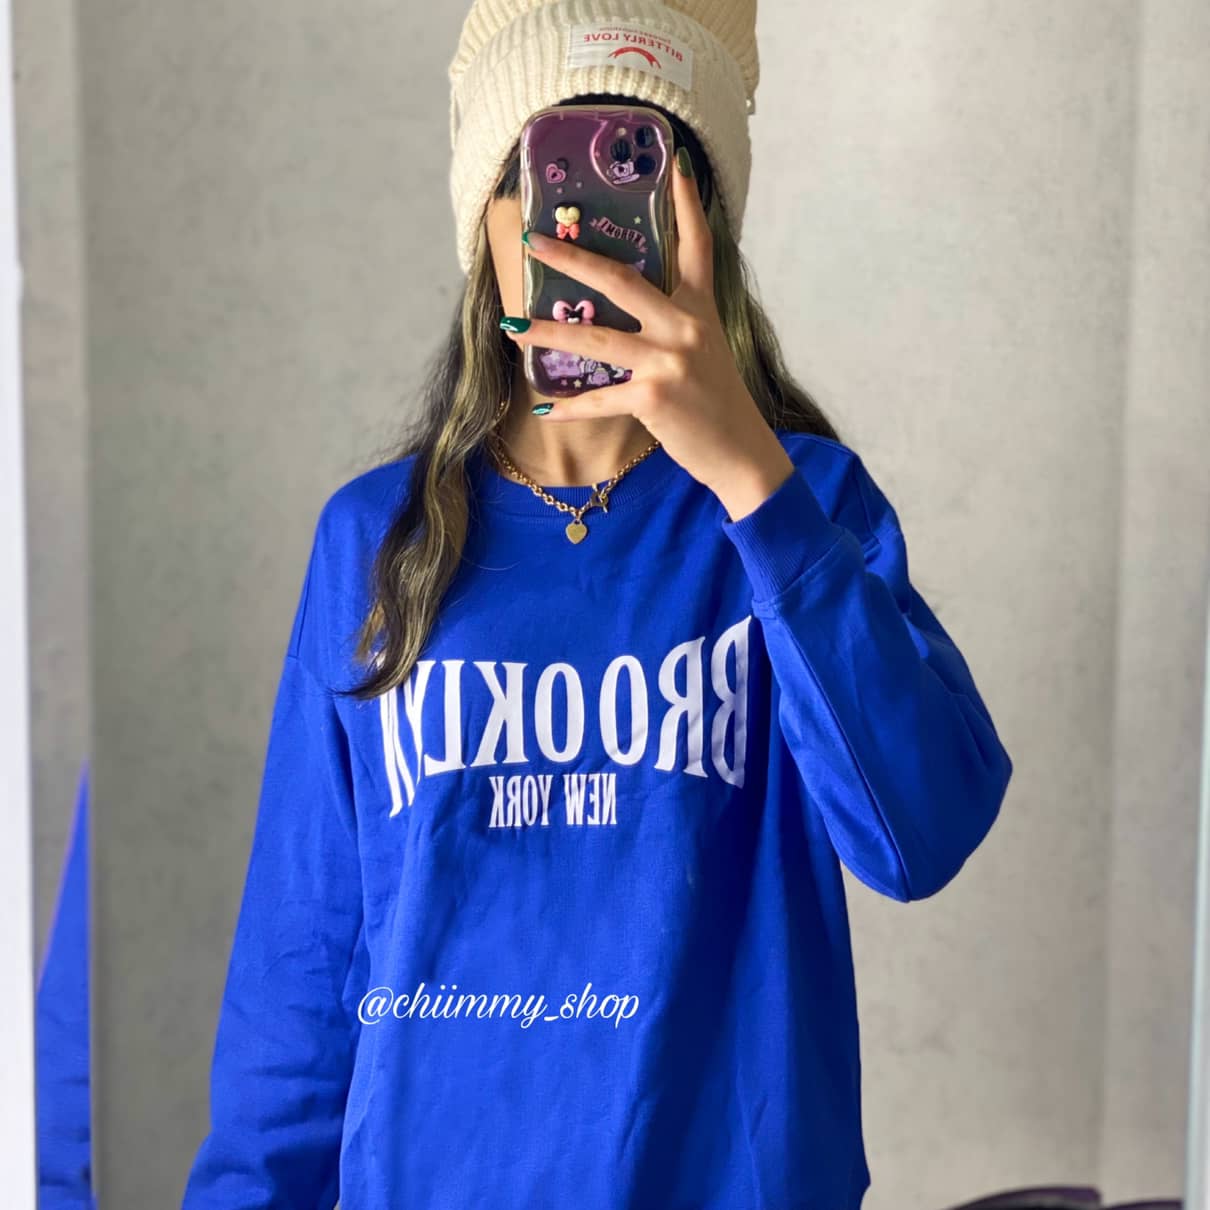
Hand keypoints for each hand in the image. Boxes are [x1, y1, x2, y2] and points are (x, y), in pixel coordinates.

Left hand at [502, 155, 793, 521]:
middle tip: (534, 243)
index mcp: (700, 309)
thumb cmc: (718, 404)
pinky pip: (600, 398)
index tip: (675, 166)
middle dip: (572, 259)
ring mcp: (669, 361)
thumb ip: (676, 326)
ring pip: (596, 339)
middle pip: (622, 280)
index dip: (687, 205)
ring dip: (549, 333)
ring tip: (512, 328)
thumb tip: (630, 314)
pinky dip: (569, 408)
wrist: (741, 452)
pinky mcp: (655, 397)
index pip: (698, 246)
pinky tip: (543, 410)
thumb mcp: (707, 352)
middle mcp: (685, 327)